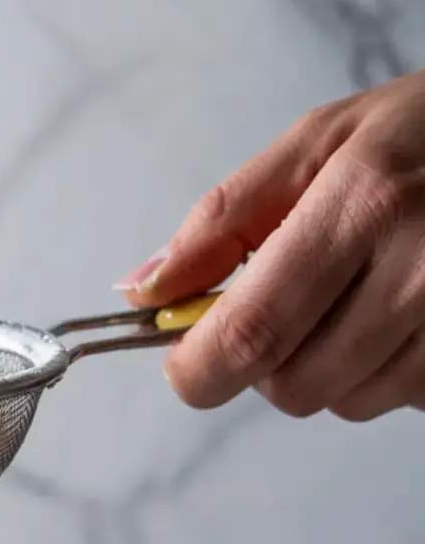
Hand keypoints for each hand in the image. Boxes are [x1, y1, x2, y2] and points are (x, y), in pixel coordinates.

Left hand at [116, 72, 424, 420]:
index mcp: (366, 202)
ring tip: (367, 295)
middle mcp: (422, 267)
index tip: (185, 365)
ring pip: (351, 402)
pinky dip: (389, 370)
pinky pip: (406, 399)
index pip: (252, 331)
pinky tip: (410, 311)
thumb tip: (146, 289)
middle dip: (268, 363)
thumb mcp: (323, 141)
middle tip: (291, 306)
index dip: (199, 369)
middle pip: (296, 385)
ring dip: (334, 368)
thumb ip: (224, 219)